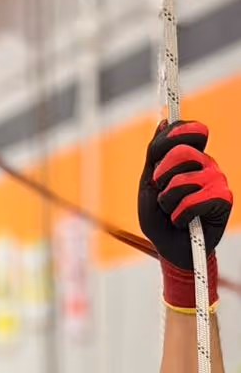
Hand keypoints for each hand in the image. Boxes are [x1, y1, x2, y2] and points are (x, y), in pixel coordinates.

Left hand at [138, 121, 231, 308]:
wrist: (170, 250)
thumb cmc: (159, 218)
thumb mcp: (148, 185)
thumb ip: (154, 155)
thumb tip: (163, 122)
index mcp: (190, 158)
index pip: (190, 131)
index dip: (175, 133)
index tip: (159, 151)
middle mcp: (206, 165)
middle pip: (182, 152)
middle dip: (162, 174)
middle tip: (160, 189)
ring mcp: (217, 180)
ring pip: (185, 179)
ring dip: (168, 200)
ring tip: (171, 211)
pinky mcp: (224, 199)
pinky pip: (196, 199)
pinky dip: (181, 214)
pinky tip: (182, 221)